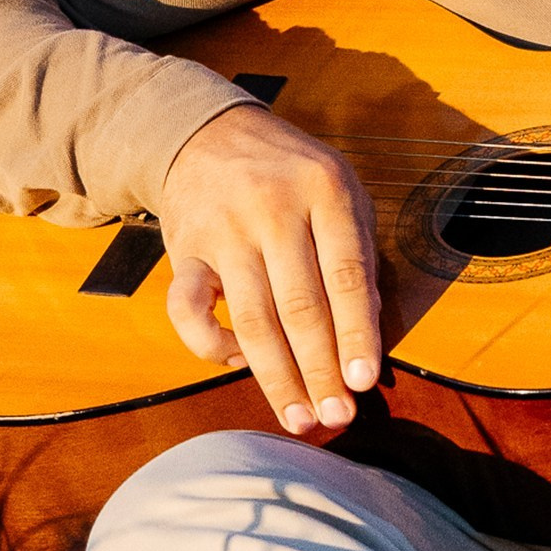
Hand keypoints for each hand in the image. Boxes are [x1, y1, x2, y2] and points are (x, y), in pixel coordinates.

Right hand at [159, 103, 384, 436]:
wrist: (209, 133)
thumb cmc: (290, 173)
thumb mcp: (341, 191)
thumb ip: (359, 252)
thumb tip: (367, 331)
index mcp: (324, 190)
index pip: (345, 275)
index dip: (356, 333)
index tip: (363, 380)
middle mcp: (272, 209)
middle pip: (300, 306)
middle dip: (320, 369)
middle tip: (337, 417)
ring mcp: (224, 229)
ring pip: (251, 318)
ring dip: (275, 377)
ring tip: (299, 416)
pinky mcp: (183, 249)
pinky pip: (187, 310)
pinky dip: (211, 347)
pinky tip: (239, 365)